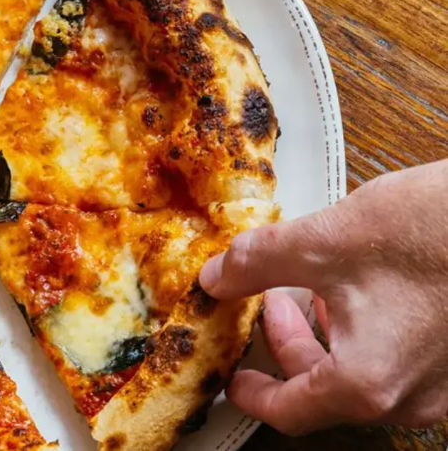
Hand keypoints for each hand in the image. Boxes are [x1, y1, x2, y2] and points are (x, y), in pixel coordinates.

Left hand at [200, 160, 447, 434]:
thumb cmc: (443, 231)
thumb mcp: (326, 240)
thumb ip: (259, 263)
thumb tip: (219, 277)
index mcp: (368, 381)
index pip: (289, 412)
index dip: (252, 394)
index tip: (235, 377)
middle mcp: (412, 397)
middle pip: (324, 394)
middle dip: (288, 347)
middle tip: (270, 306)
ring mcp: (446, 385)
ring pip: (365, 379)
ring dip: (329, 340)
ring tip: (317, 290)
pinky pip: (403, 364)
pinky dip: (370, 337)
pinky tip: (366, 290)